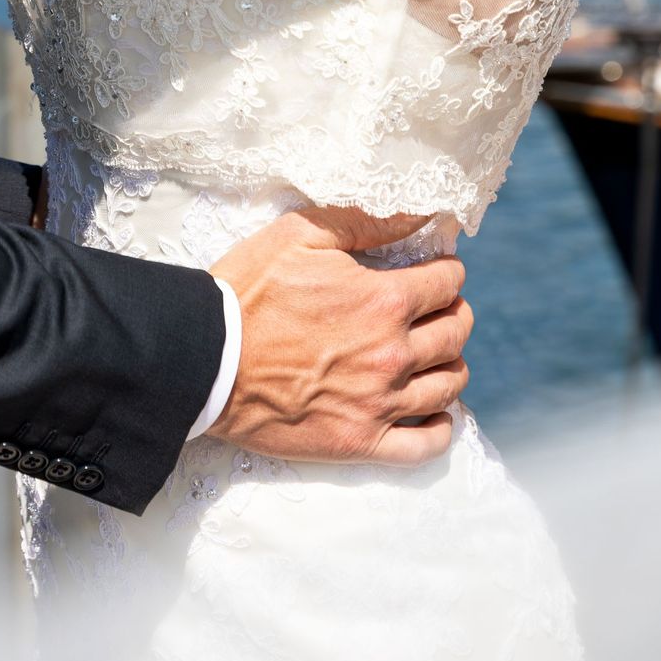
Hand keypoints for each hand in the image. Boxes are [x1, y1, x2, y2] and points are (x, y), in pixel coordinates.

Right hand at [209, 207, 471, 466]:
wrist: (205, 359)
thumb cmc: (248, 290)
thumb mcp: (299, 234)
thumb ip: (364, 221)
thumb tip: (421, 214)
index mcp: (383, 300)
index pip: (447, 282)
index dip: (447, 270)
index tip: (437, 269)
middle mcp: (393, 354)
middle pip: (455, 333)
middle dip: (454, 311)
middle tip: (439, 307)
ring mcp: (379, 403)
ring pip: (448, 386)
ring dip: (452, 364)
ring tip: (437, 354)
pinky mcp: (360, 442)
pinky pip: (425, 445)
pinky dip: (441, 429)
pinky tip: (436, 413)